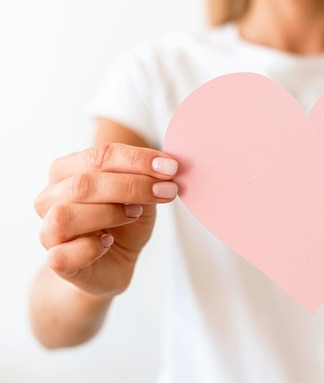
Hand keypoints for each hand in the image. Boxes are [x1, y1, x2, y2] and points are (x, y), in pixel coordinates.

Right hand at [34, 143, 178, 295]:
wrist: (114, 266)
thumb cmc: (123, 227)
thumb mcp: (141, 198)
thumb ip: (146, 181)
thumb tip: (165, 167)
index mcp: (68, 171)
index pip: (100, 155)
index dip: (137, 159)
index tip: (170, 167)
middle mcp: (51, 197)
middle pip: (83, 184)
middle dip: (131, 186)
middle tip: (165, 191)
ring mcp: (48, 229)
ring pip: (65, 216)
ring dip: (108, 213)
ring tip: (134, 215)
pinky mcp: (55, 261)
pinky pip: (64, 254)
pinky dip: (92, 248)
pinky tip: (108, 243)